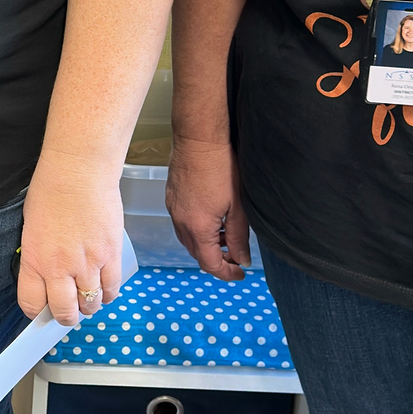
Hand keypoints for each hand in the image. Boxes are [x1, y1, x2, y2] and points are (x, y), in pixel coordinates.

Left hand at [18, 155, 124, 327]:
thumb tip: (47, 278)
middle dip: (66, 316)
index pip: (32, 305)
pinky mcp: (111, 255)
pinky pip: (112, 288)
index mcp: (35, 260)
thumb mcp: (32, 228)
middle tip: (69, 308)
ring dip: (89, 305)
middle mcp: (60, 267)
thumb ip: (39, 257)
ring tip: (87, 294)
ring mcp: (88, 263)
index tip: (43, 308)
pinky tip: (103, 285)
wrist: (79, 170)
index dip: (38, 312)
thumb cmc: (51, 191)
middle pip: (65, 313)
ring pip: (91, 304)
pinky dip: (108, 293)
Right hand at [165, 133, 250, 283]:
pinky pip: (182, 225)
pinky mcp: (171, 199)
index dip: (226, 273)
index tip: (240, 273)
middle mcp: (181, 223)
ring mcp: (173, 210)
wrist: (198, 139)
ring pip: (189, 240)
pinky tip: (212, 220)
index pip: (209, 263)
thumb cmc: (221, 167)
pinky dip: (197, 230)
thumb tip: (241, 259)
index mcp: (198, 227)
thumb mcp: (238, 205)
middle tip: (236, 257)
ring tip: (226, 237)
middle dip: (217, 260)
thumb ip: (239, 236)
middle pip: (197, 254)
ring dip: (207, 245)